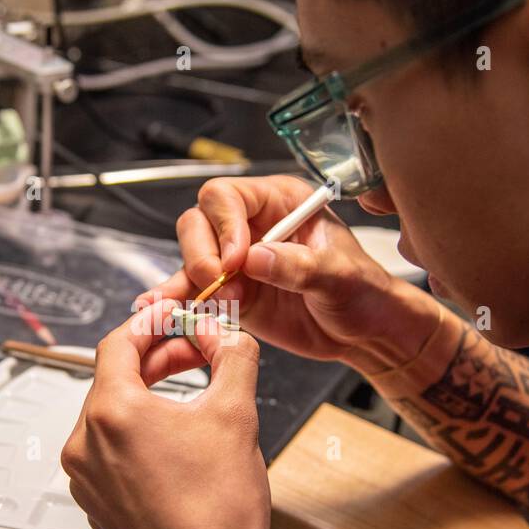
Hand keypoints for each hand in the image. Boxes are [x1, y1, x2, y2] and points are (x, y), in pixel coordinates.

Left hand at [62, 299, 304, 528]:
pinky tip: (176, 447)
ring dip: (148, 400)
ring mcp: (85, 478)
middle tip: (195, 355)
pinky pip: (110, 454)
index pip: (119, 342)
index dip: (151, 323)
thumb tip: (226, 333)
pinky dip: (138, 438)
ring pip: (111, 418)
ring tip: (190, 402)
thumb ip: (232, 356)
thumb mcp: (237, 413)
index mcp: (111, 411)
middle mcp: (85, 443)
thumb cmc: (220, 510)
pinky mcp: (94, 504)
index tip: (174, 318)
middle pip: (114, 379)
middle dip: (156, 361)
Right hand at [139, 175, 438, 365]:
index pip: (230, 196)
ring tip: (192, 304)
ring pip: (191, 258)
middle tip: (217, 281)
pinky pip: (195, 294)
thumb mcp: (339, 276)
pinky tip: (165, 311)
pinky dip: (181, 303)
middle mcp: (251, 226)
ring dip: (188, 281)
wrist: (363, 332)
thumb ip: (299, 266)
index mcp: (279, 203)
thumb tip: (255, 258)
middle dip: (201, 251)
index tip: (235, 258)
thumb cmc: (362, 292)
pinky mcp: (229, 294)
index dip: (224, 224)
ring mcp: (236, 260)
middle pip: (200, 222)